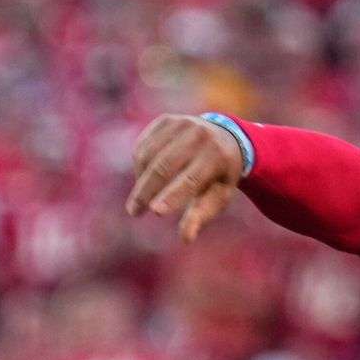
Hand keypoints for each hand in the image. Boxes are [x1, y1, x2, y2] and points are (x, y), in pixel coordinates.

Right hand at [129, 112, 250, 244]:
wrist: (225, 137)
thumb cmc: (219, 175)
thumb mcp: (219, 196)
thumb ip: (201, 215)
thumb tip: (186, 239)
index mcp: (216, 156)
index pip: (190, 180)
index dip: (172, 196)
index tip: (155, 211)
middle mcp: (199, 135)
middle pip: (163, 167)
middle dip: (145, 192)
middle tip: (134, 212)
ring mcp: (181, 124)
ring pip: (148, 155)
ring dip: (141, 179)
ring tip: (142, 198)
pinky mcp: (166, 120)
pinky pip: (143, 145)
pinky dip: (139, 164)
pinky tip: (144, 177)